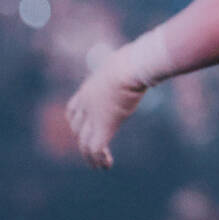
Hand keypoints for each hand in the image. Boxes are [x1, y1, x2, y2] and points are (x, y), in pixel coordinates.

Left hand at [66, 46, 150, 168]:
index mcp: (88, 89)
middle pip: (76, 129)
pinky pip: (96, 149)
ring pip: (84, 143)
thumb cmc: (132, 60)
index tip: (82, 128)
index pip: (73, 110)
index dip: (76, 121)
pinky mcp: (104, 126)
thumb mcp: (125, 60)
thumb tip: (145, 54)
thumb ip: (129, 63)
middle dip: (82, 140)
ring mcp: (93, 116)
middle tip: (92, 150)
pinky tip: (107, 165)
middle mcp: (86, 105)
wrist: (129, 68)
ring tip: (99, 165)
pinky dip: (99, 160)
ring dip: (90, 157)